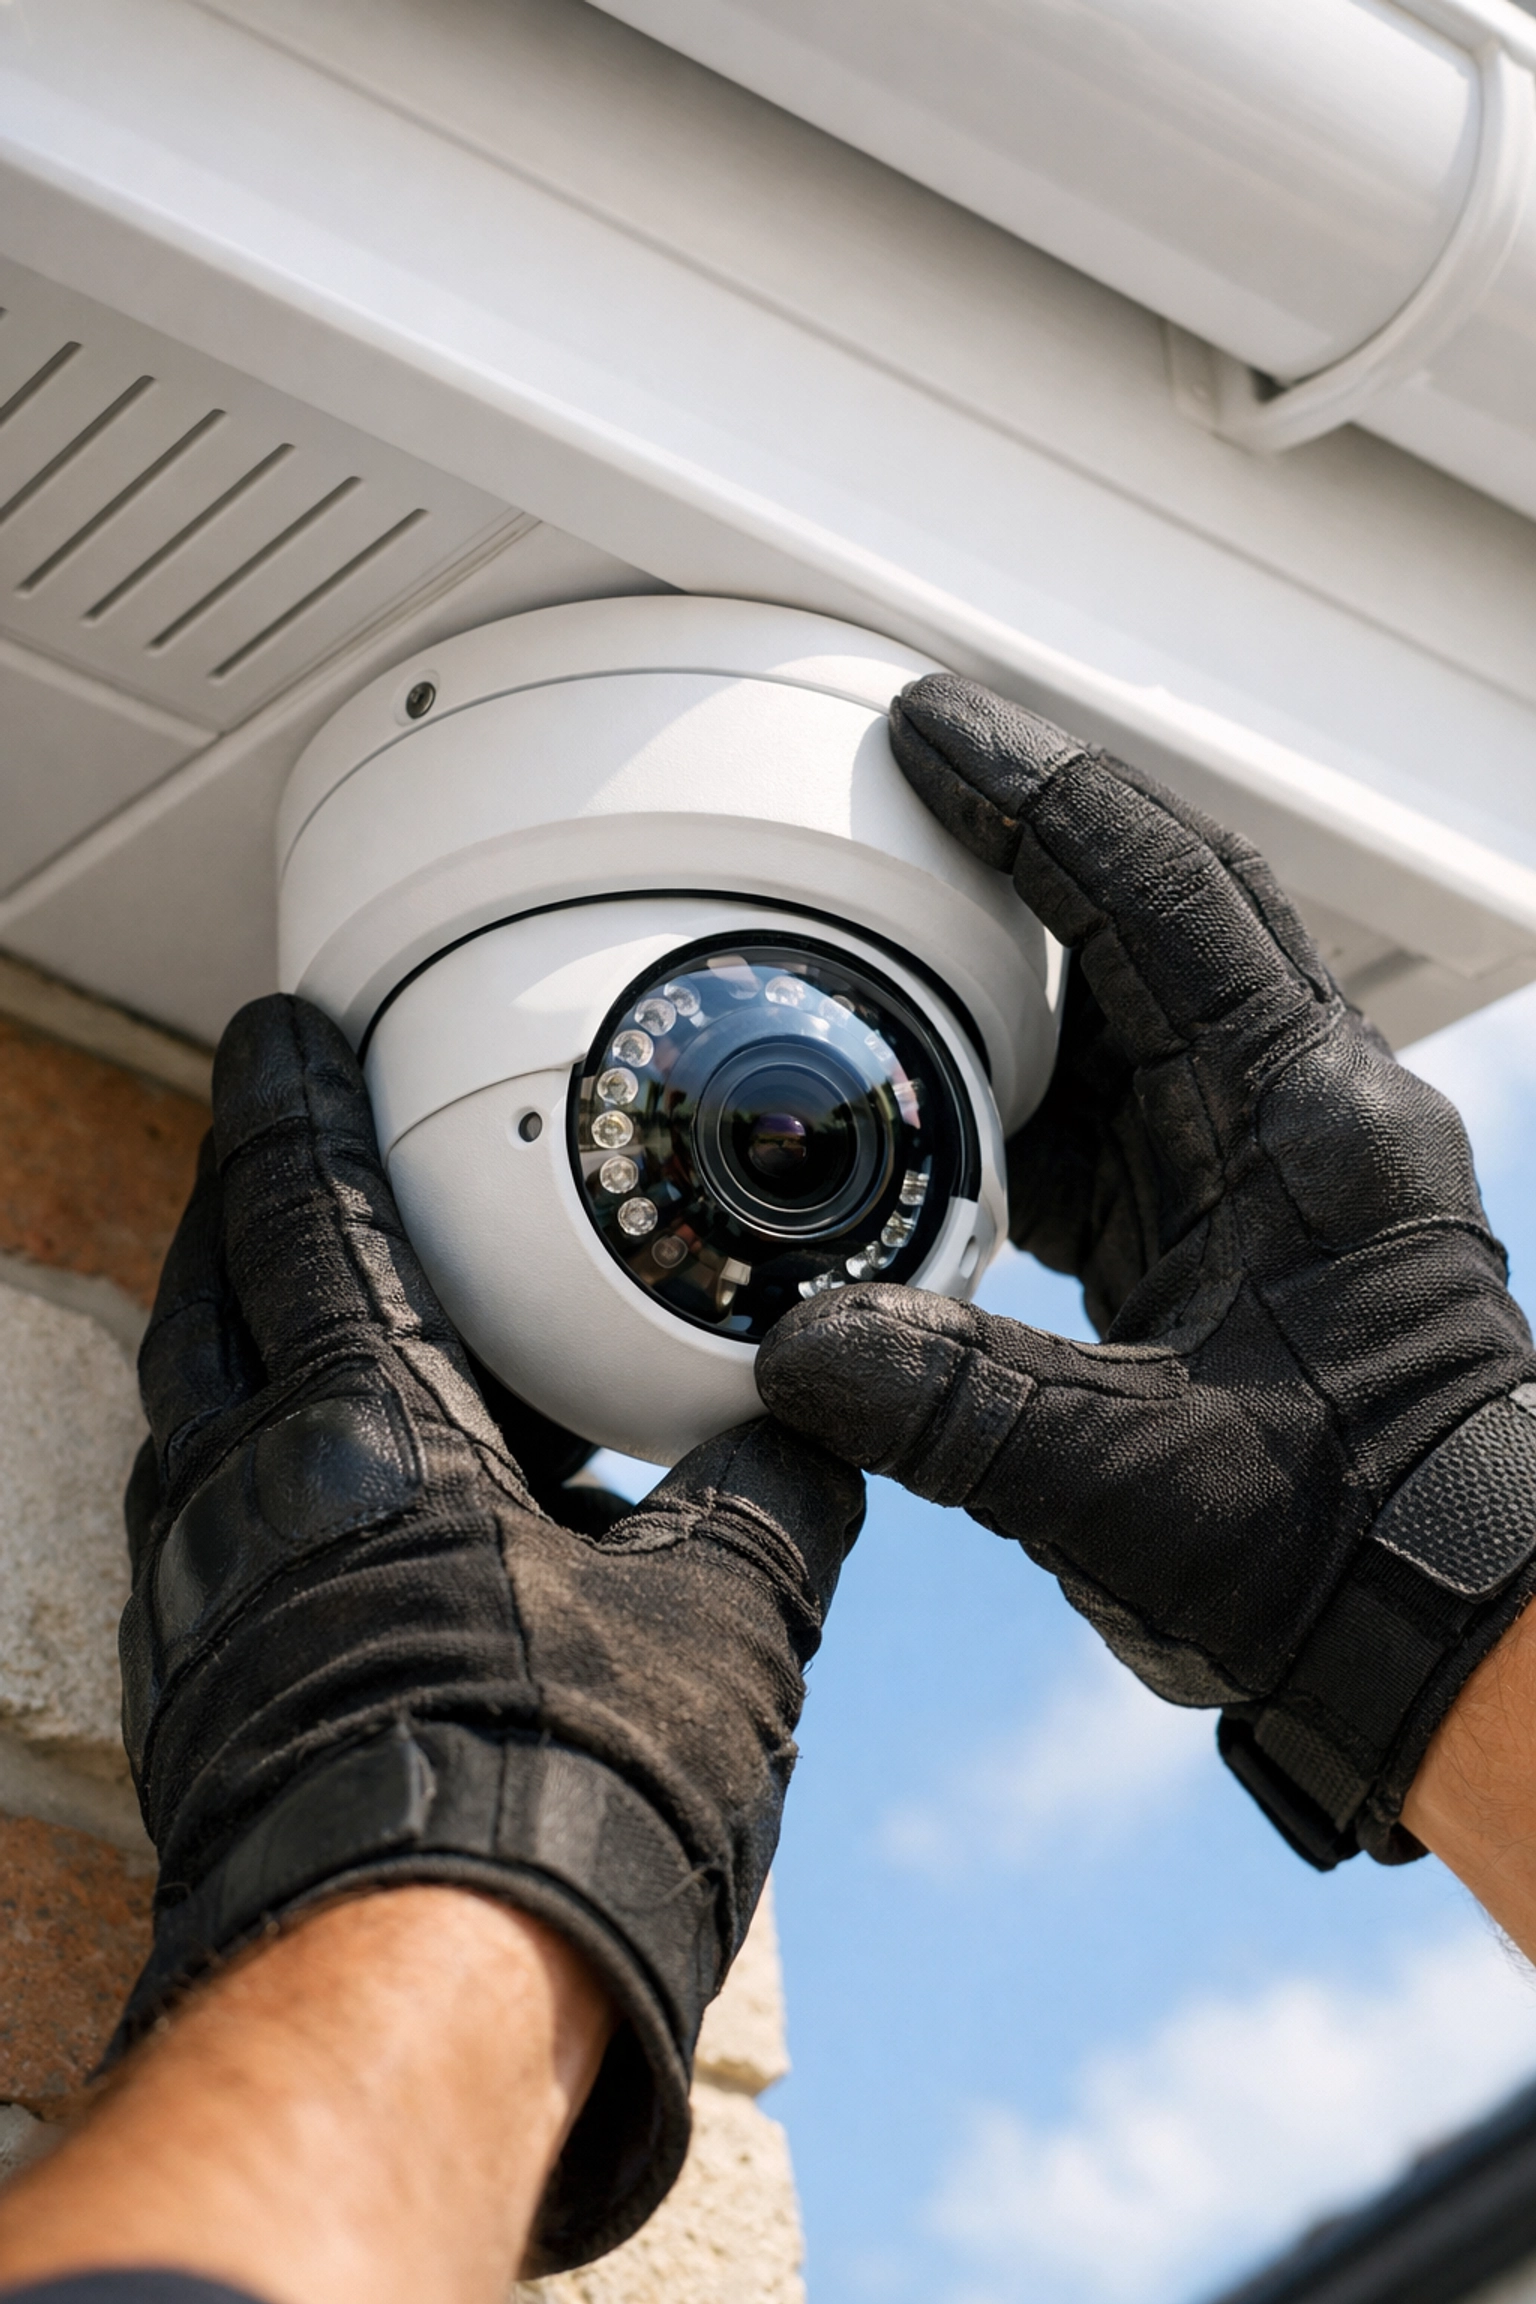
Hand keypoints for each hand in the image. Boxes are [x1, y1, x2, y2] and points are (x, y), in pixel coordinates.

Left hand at [118, 995, 863, 2272]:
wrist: (428, 2026)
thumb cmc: (569, 1804)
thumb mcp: (725, 1622)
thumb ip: (773, 1495)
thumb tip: (819, 1432)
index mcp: (363, 1436)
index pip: (302, 1212)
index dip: (292, 1103)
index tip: (282, 1027)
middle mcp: (249, 1505)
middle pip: (210, 1298)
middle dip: (244, 1208)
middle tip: (292, 1153)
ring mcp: (209, 1610)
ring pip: (202, 1419)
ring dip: (252, 1341)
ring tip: (333, 1314)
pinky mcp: (210, 1703)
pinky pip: (222, 1528)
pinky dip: (273, 1466)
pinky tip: (362, 1500)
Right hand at [757, 673, 1535, 1869]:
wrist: (1442, 1634)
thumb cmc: (1349, 1554)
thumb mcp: (1133, 1482)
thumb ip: (952, 1407)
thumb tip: (792, 1346)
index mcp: (1314, 1129)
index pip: (1166, 900)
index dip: (1039, 797)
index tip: (931, 727)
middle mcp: (1303, 1121)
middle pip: (1160, 919)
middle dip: (1031, 843)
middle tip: (899, 791)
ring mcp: (1271, 1173)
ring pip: (1134, 1015)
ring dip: (1017, 977)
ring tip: (888, 942)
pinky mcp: (1232, 1234)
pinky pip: (1116, 1117)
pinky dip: (1021, 1095)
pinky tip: (934, 1104)